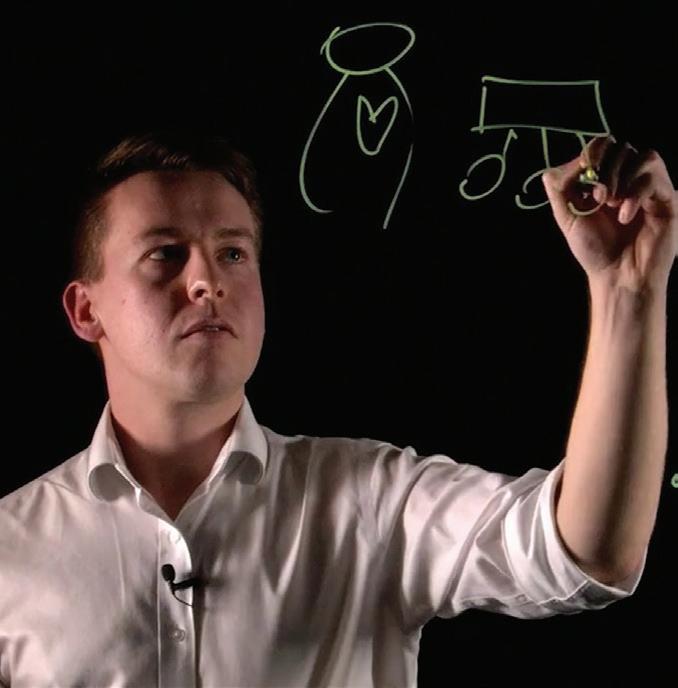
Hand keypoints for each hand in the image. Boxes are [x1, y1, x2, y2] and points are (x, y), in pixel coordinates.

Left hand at [542, 136, 676, 292]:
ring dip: (622, 178)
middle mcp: (629, 178)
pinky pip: (655, 176)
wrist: (617, 276)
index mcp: (605, 179)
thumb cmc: (594, 249)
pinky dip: (636, 194)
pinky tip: (625, 216)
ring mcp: (650, 186)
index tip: (584, 176)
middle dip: (606, 169)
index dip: (593, 153)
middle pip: (622, 146)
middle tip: (598, 198)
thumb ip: (558, 189)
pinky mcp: (667, 198)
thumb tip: (554, 167)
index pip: (603, 145)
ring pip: (643, 156)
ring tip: (611, 206)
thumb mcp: (567, 216)